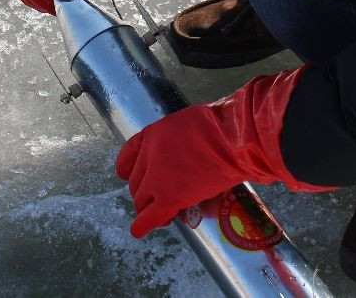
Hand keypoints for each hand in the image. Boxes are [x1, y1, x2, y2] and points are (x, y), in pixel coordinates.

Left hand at [115, 68, 336, 237]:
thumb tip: (186, 154)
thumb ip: (176, 141)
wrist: (231, 139)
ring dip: (147, 208)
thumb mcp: (186, 124)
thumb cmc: (218, 126)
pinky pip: (150, 217)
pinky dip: (142, 226)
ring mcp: (156, 179)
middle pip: (135, 182)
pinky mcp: (169, 198)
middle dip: (143, 191)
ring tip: (157, 215)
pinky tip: (139, 231)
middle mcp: (148, 157)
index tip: (125, 175)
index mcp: (151, 135)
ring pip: (141, 201)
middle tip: (156, 198)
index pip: (128, 155)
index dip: (126, 168)